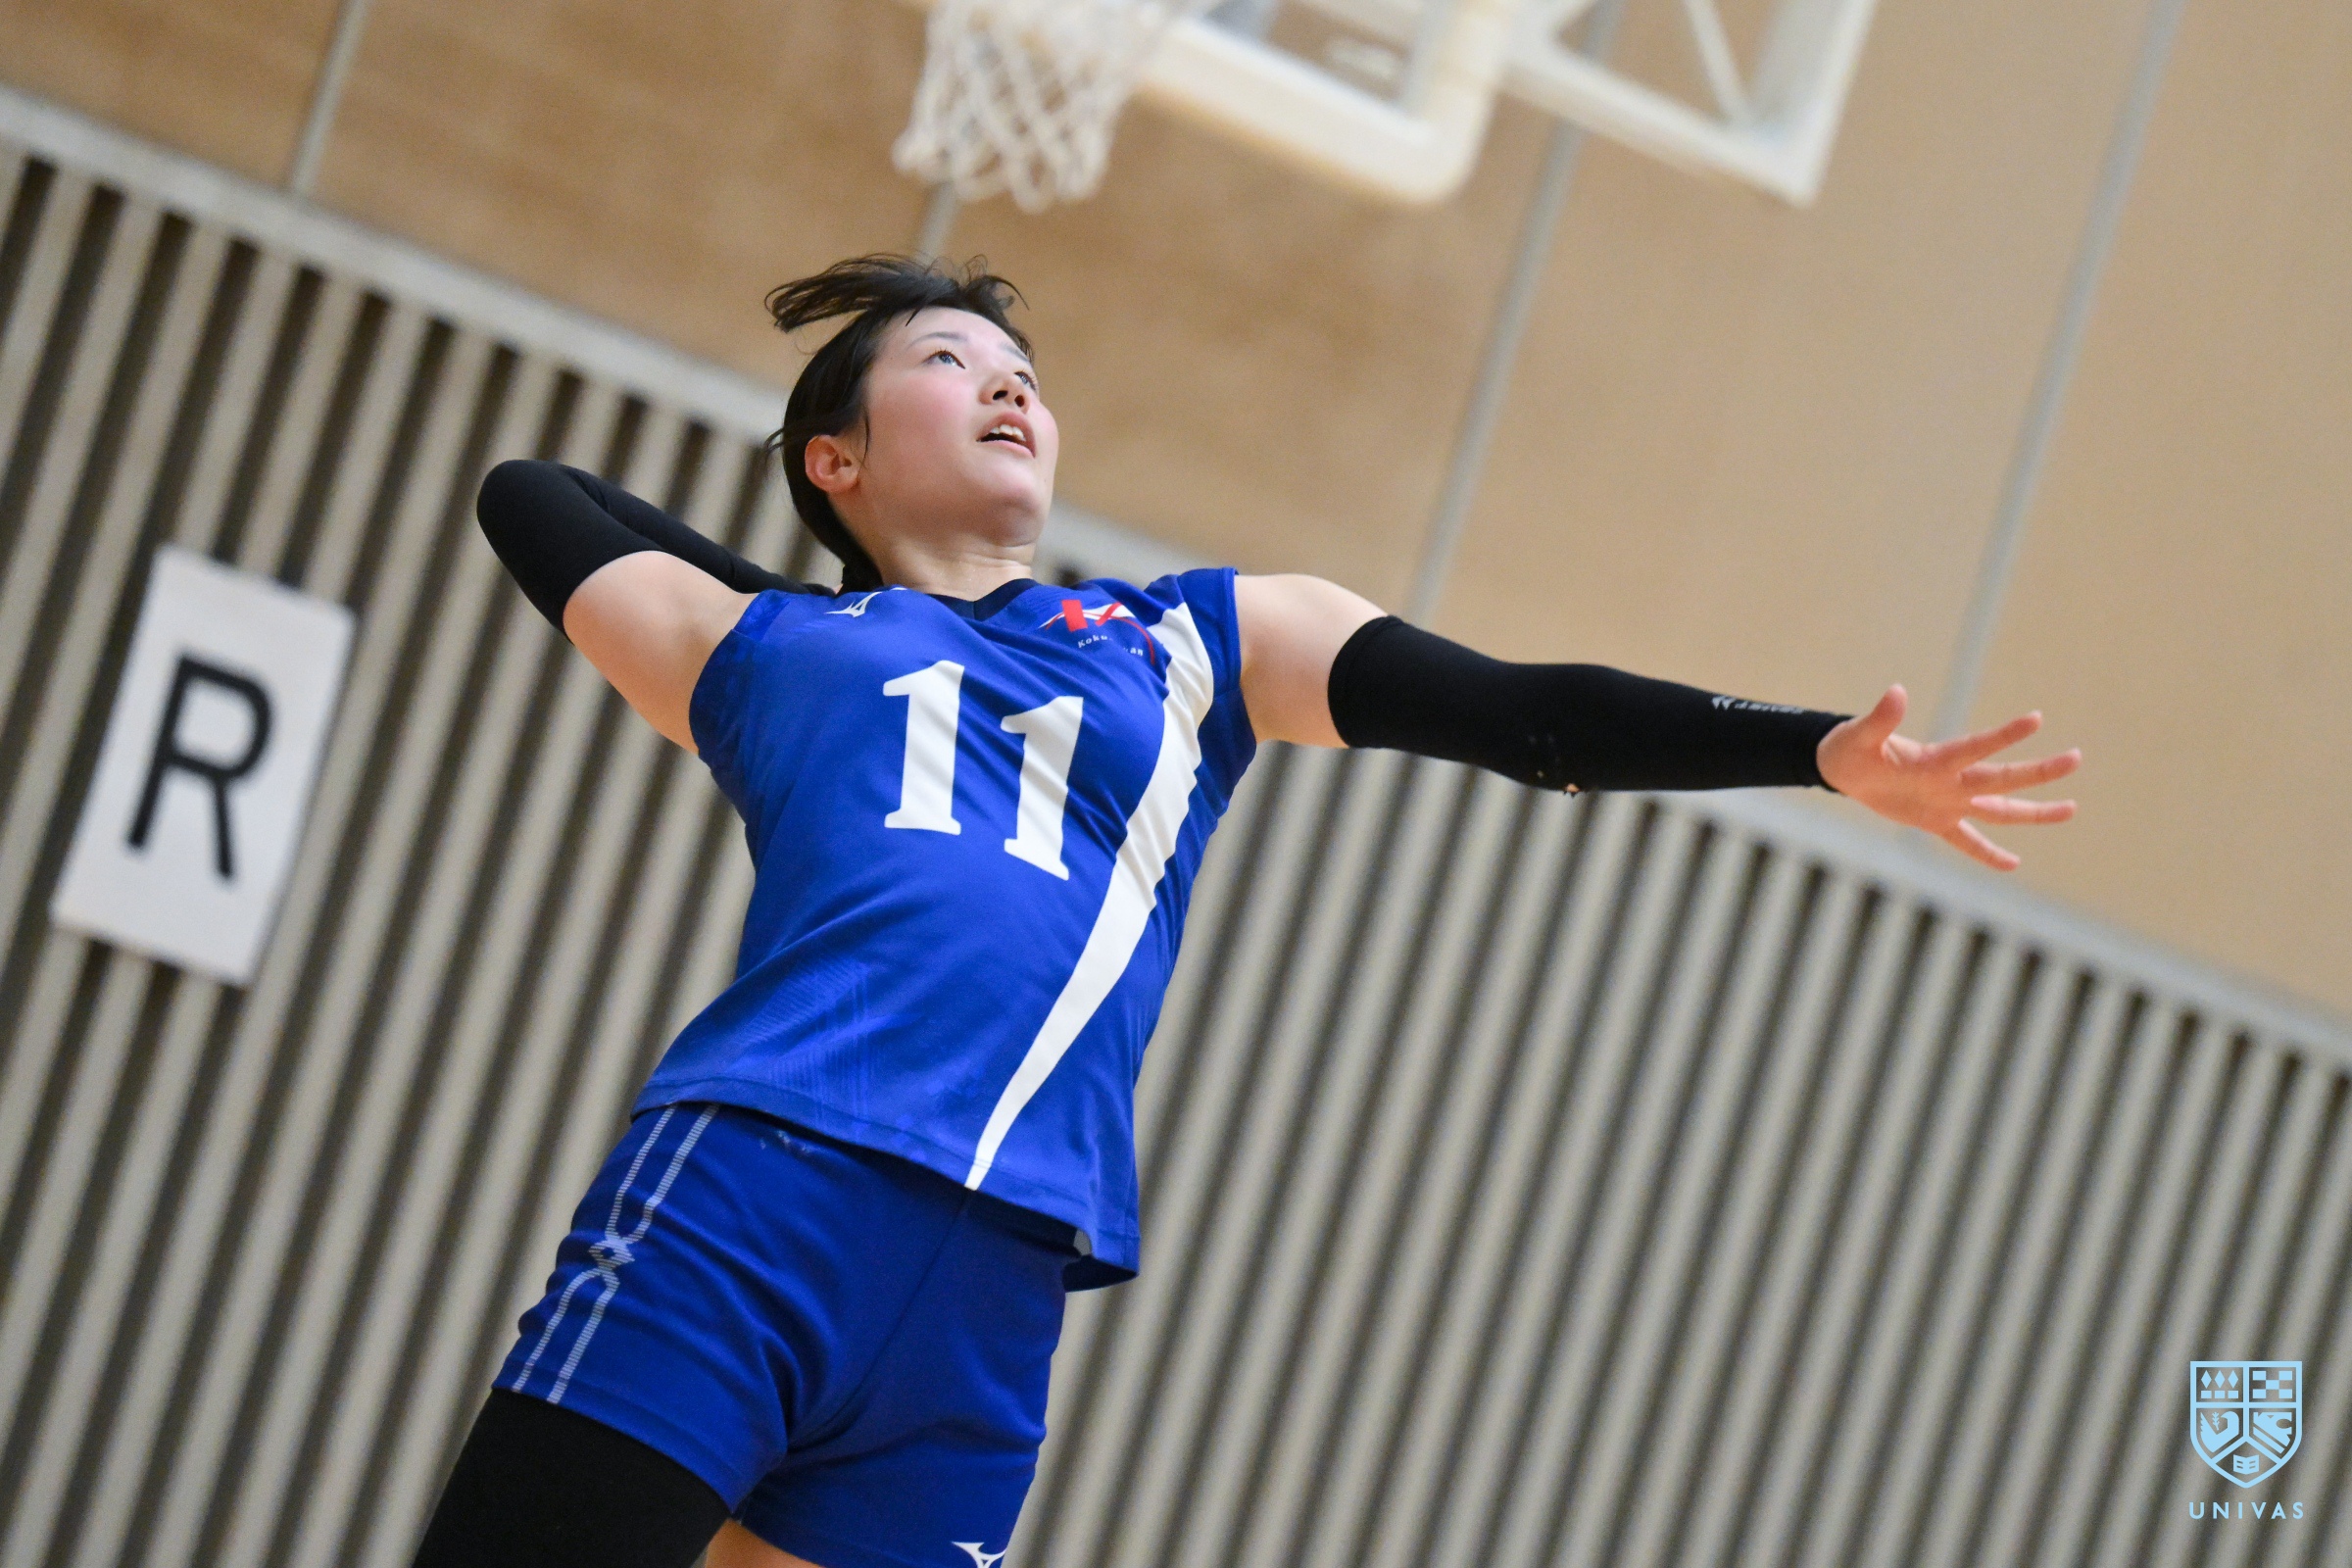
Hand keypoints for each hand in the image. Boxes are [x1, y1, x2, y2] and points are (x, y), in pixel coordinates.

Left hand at [1816, 685, 2079, 871]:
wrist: (1843, 769)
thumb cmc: (1851, 748)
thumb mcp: (1859, 736)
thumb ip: (1880, 718)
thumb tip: (1896, 691)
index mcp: (1937, 758)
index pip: (1977, 747)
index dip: (2004, 736)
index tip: (2036, 718)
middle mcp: (1951, 780)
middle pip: (2002, 779)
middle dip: (2037, 771)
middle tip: (2075, 758)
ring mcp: (1948, 802)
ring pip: (1999, 811)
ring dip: (2033, 812)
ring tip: (2071, 809)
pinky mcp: (1936, 822)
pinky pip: (1966, 841)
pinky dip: (1987, 853)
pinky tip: (2013, 864)